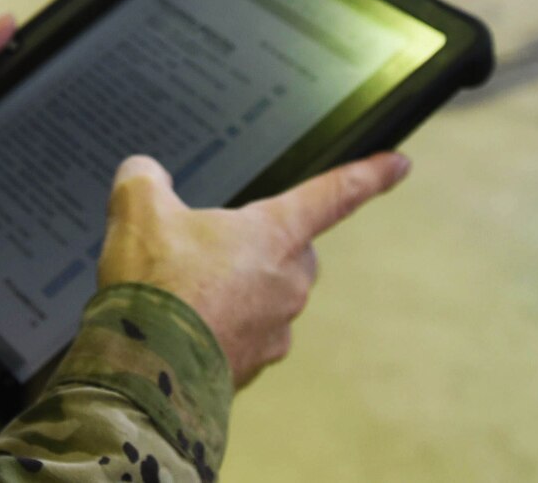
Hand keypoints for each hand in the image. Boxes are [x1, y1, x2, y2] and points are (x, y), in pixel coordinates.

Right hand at [96, 151, 410, 387]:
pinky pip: (244, 334)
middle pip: (291, 248)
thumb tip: (145, 173)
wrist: (148, 372)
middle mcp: (288, 282)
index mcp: (275, 233)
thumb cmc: (158, 287)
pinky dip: (219, 325)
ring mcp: (275, 328)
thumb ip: (145, 177)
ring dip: (237, 287)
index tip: (399, 164)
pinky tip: (178, 322)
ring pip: (267, 294)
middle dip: (260, 242)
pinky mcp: (253, 365)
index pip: (333, 194)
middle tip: (207, 243)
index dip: (368, 175)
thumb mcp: (138, 210)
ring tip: (181, 287)